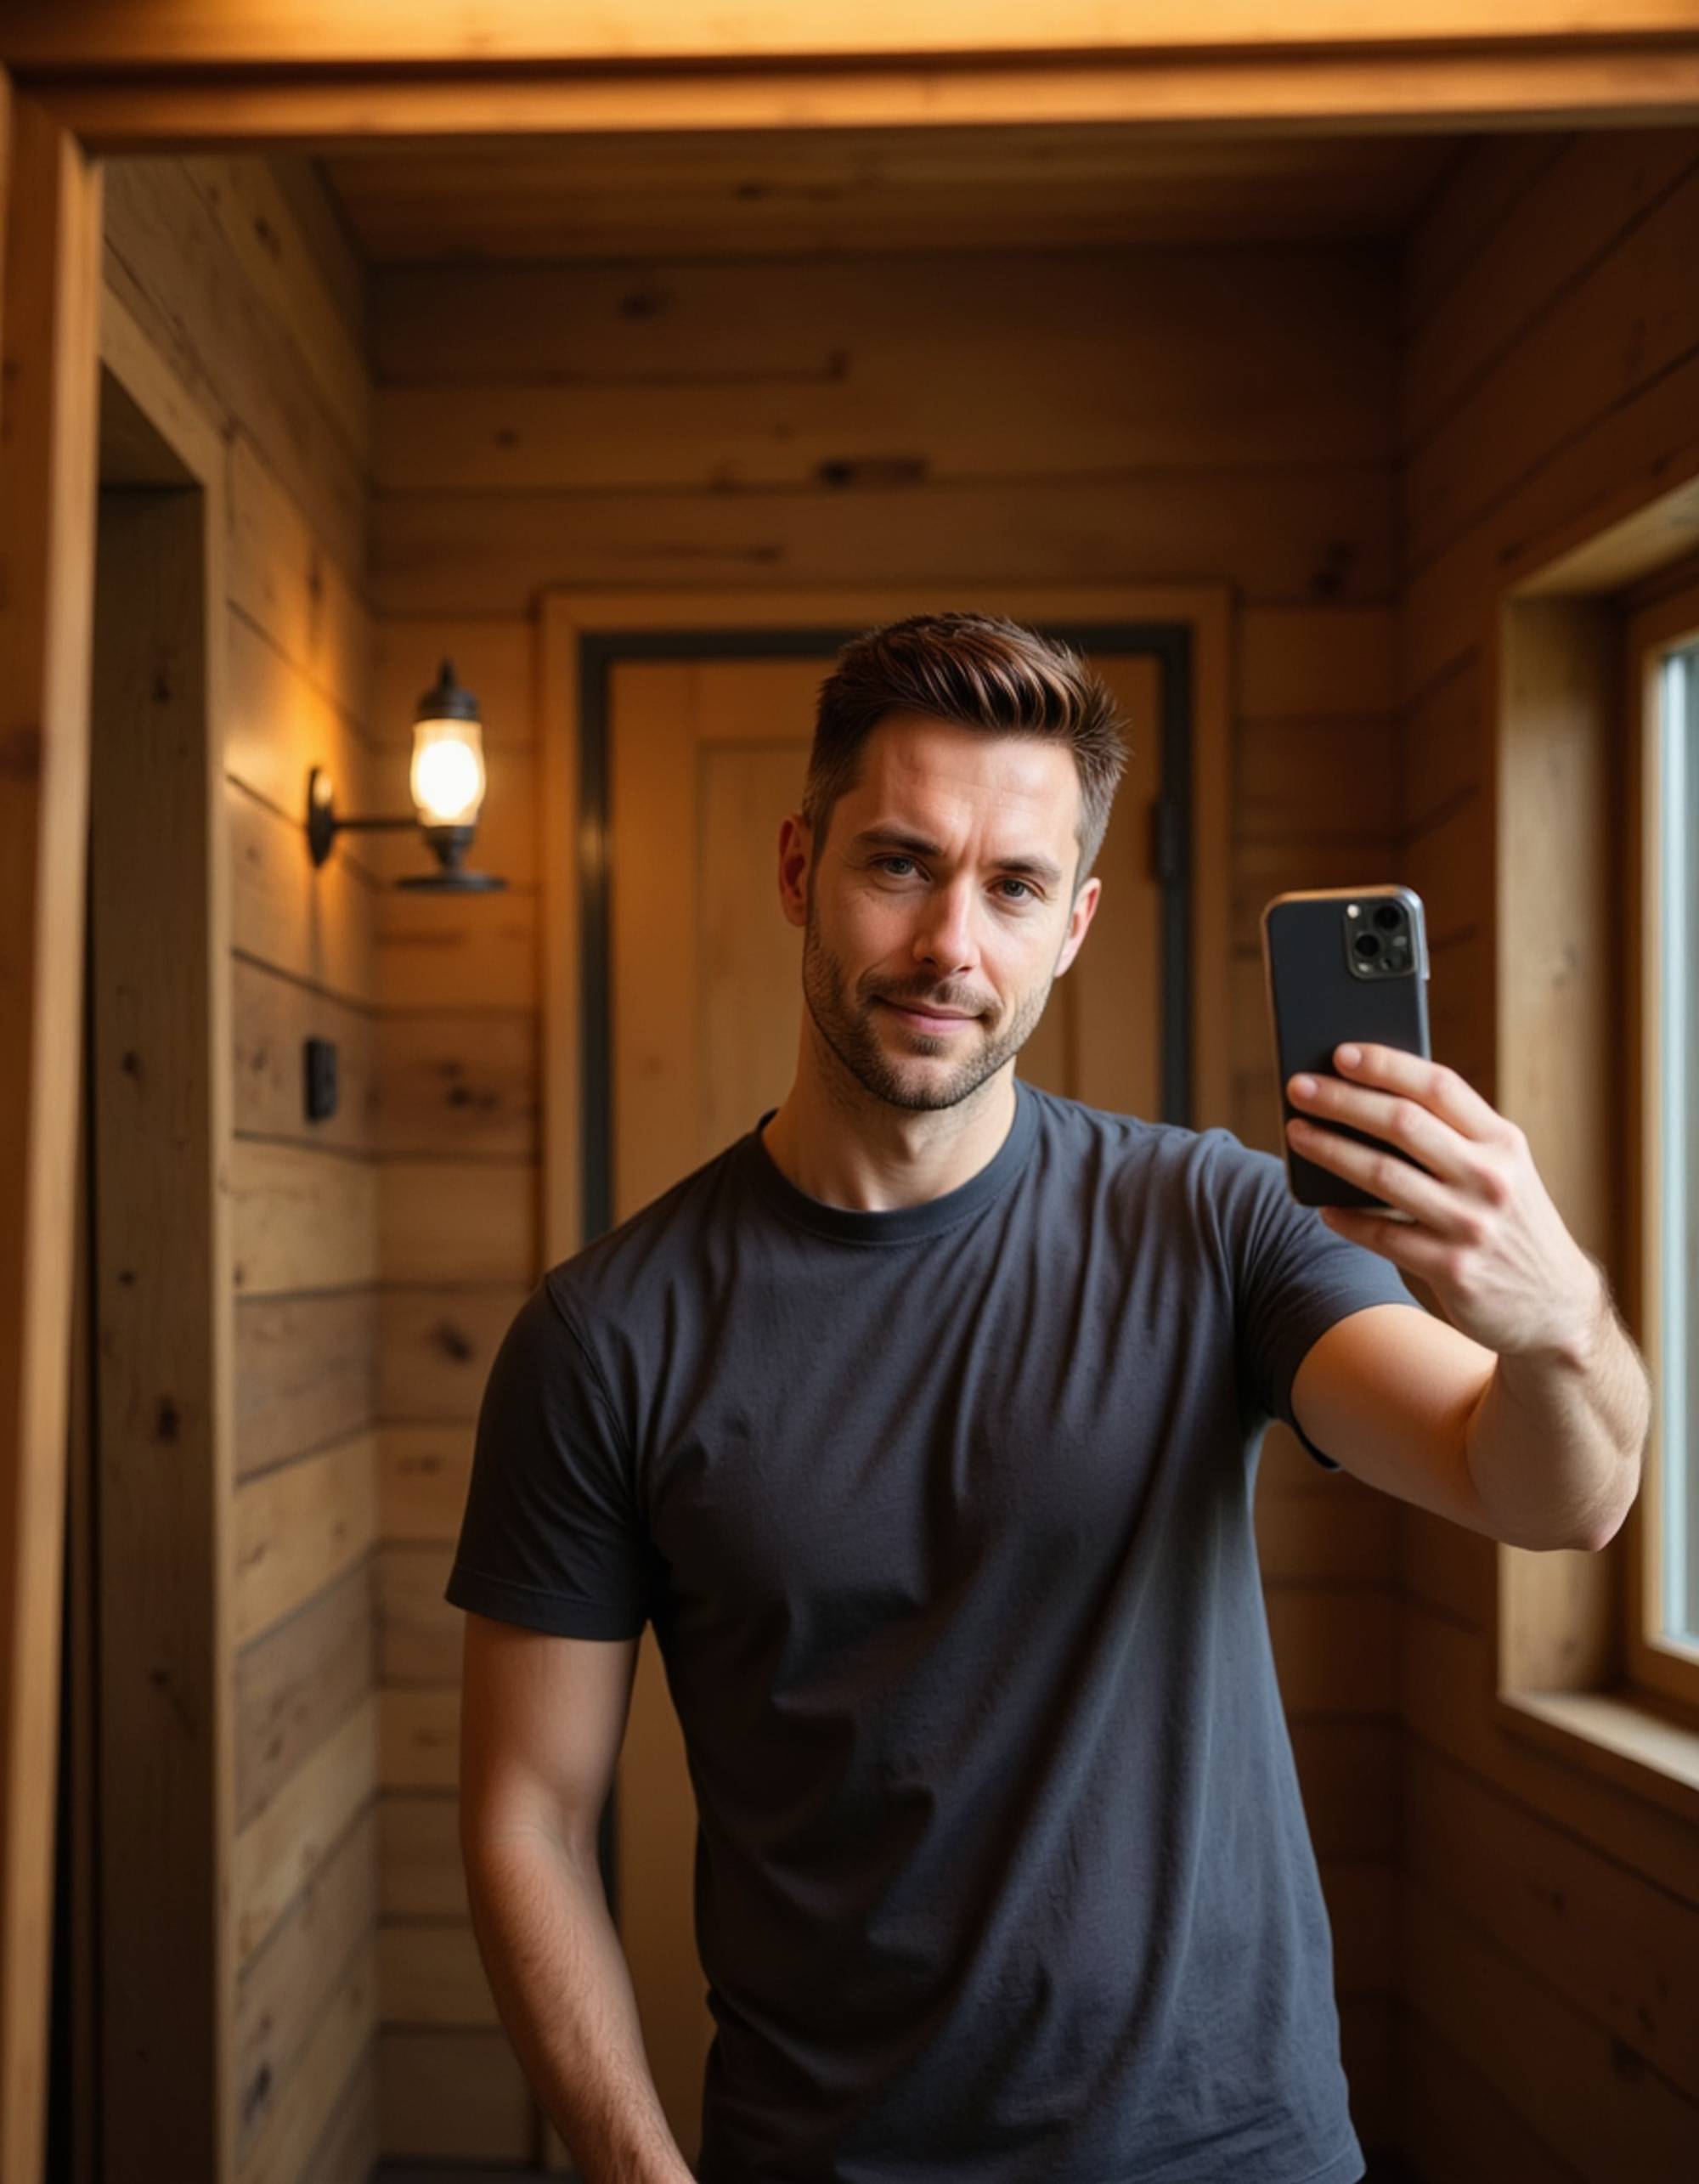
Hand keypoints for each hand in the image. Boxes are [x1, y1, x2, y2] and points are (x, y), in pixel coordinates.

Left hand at [1284, 1042, 1606, 1362]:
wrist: (1555, 1306)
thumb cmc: (1510, 1223)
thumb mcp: (1504, 1171)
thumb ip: (1455, 1138)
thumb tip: (1370, 1100)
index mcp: (1504, 1142)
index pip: (1439, 1086)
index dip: (1387, 1065)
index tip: (1342, 1053)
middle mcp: (1490, 1177)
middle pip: (1402, 1123)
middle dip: (1343, 1100)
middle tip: (1298, 1087)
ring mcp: (1471, 1224)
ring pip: (1382, 1175)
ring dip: (1330, 1150)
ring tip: (1297, 1134)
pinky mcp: (1452, 1269)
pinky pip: (1381, 1235)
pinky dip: (1346, 1218)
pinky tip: (1323, 1207)